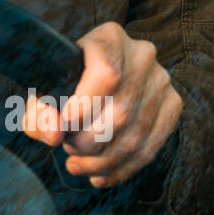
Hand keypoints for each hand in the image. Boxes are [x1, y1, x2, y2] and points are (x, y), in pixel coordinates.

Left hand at [22, 21, 181, 187]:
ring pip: (136, 134)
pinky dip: (122, 169)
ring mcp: (161, 80)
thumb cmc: (62, 84)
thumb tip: (54, 135)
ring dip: (103, 161)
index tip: (63, 130)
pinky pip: (151, 146)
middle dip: (89, 142)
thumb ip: (40, 113)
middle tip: (68, 150)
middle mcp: (141, 55)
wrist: (92, 79)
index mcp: (109, 38)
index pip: (106, 75)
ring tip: (78, 165)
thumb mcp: (42, 93)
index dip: (84, 108)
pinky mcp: (172, 104)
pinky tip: (99, 176)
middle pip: (121, 110)